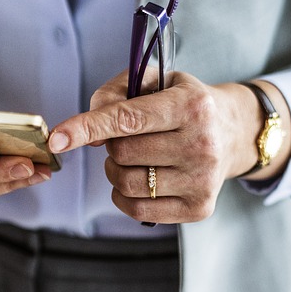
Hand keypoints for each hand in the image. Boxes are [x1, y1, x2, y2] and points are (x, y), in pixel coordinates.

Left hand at [48, 71, 290, 223]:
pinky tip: (138, 180)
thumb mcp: (155, 82)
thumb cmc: (183, 104)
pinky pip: (138, 209)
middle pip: (122, 153)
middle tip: (127, 138)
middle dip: (112, 145)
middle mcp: (201, 144)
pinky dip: (124, 196)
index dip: (86, 128)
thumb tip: (89, 134)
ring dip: (115, 171)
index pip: (127, 119)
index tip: (56, 139)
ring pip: (126, 183)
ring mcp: (202, 180)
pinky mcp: (199, 208)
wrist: (234, 132)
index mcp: (191, 106)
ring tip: (132, 158)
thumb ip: (114, 94)